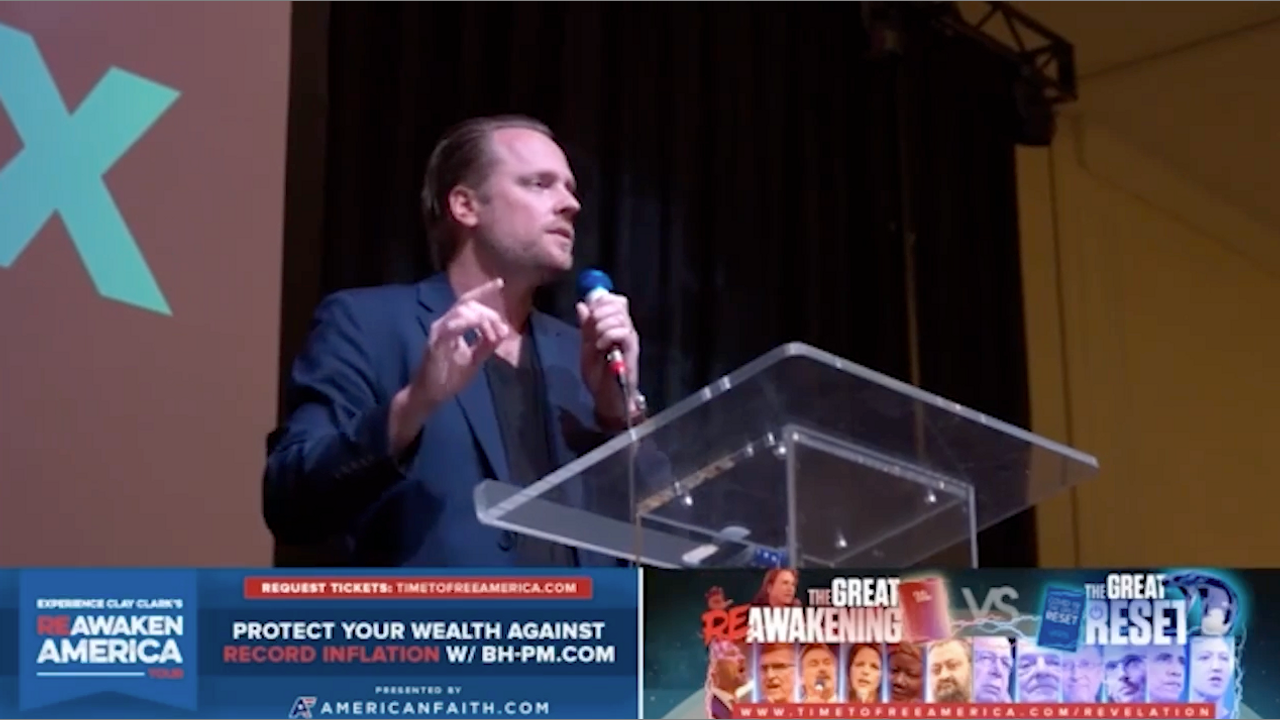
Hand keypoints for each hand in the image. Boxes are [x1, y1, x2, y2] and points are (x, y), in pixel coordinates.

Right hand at [413, 277, 510, 404]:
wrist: (430, 395)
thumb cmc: (449, 376)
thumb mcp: (474, 359)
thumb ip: (486, 345)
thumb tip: (503, 331)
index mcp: (452, 325)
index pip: (468, 302)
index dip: (483, 291)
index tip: (500, 283)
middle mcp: (443, 323)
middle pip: (468, 305)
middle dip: (489, 314)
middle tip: (501, 332)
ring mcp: (438, 332)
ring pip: (460, 311)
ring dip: (481, 320)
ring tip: (492, 336)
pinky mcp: (435, 344)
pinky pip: (451, 327)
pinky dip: (467, 325)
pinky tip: (479, 330)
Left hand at [575, 290, 639, 422]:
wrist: (607, 398)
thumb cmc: (599, 376)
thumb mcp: (586, 348)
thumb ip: (586, 327)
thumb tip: (582, 305)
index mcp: (615, 326)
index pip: (615, 300)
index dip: (601, 300)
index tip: (589, 313)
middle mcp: (625, 329)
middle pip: (618, 303)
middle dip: (599, 311)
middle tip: (591, 328)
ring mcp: (630, 339)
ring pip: (619, 316)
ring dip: (602, 325)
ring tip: (596, 341)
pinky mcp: (632, 350)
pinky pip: (623, 332)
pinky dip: (608, 335)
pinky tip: (601, 346)